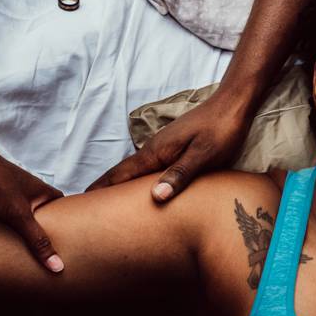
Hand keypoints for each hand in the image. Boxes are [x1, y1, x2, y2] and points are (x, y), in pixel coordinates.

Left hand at [0, 151, 64, 271]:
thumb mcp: (20, 216)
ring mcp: (5, 194)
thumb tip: (58, 266)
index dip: (69, 220)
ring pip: (16, 217)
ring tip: (23, 256)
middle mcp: (25, 192)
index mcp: (40, 192)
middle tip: (47, 255)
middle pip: (39, 214)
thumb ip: (38, 241)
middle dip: (41, 232)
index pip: (61, 205)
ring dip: (17, 232)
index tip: (73, 239)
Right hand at [86, 87, 251, 200]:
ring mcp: (164, 148)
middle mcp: (155, 150)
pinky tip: (144, 191)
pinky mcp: (175, 149)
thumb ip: (181, 174)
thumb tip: (157, 196)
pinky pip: (150, 169)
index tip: (81, 203)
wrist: (234, 104)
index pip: (120, 174)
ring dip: (120, 187)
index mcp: (157, 152)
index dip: (101, 190)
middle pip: (122, 174)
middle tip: (87, 212)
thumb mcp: (204, 155)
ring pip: (136, 172)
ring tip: (108, 206)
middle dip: (104, 192)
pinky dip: (139, 181)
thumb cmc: (222, 129)